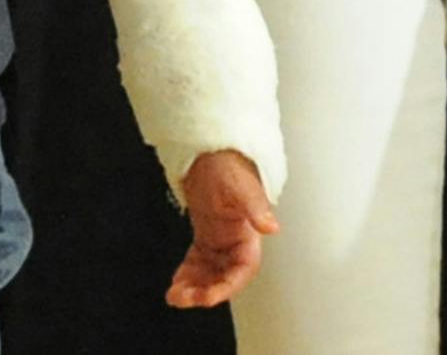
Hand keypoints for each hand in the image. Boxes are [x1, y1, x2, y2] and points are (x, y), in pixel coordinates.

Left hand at [168, 150, 276, 307]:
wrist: (210, 148)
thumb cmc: (228, 163)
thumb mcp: (241, 184)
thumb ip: (255, 206)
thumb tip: (271, 226)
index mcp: (249, 234)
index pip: (242, 270)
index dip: (227, 287)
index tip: (208, 297)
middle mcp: (236, 241)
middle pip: (224, 277)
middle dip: (205, 292)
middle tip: (184, 298)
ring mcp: (220, 239)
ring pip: (210, 274)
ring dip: (194, 287)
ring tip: (175, 295)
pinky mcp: (206, 234)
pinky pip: (198, 262)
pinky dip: (188, 274)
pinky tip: (176, 282)